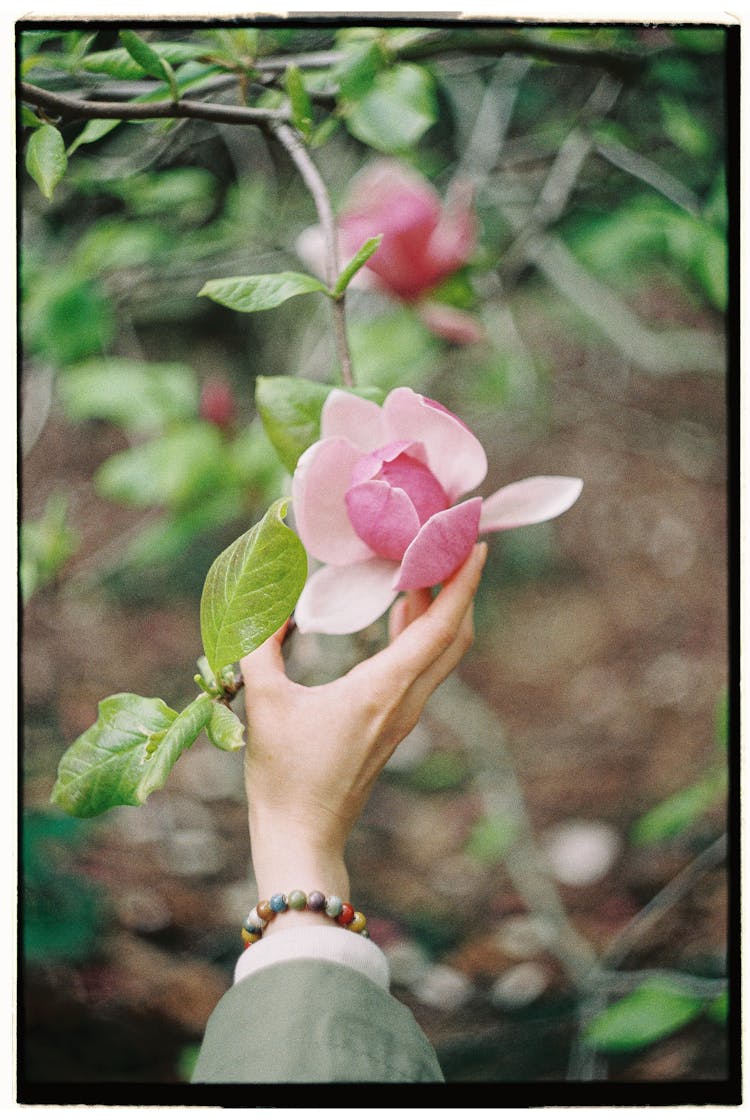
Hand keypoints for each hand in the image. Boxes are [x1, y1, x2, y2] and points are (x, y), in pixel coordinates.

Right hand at [239, 542, 486, 919]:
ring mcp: (403, 715)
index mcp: (383, 689)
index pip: (440, 627)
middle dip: (460, 587)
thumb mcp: (264, 702)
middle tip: (451, 544)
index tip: (477, 544)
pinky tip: (402, 612)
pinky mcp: (392, 724)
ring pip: (441, 653)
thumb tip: (265, 606)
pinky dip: (421, 633)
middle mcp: (405, 700)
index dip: (462, 583)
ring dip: (441, 609)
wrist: (301, 837)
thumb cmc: (283, 775)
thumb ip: (261, 646)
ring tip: (427, 566)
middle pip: (454, 636)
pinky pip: (422, 668)